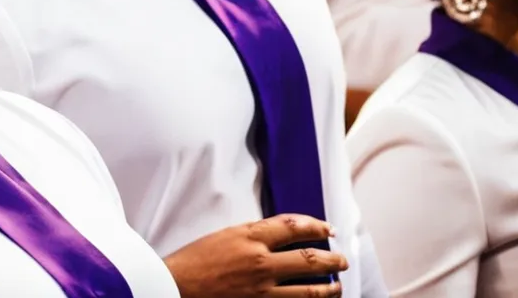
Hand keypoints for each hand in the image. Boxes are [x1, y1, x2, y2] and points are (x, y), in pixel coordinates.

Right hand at [163, 215, 347, 297]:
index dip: (317, 226)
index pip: (294, 226)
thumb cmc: (194, 261)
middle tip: (342, 261)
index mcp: (250, 238)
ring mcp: (263, 290)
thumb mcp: (224, 235)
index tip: (328, 229)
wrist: (175, 287)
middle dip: (333, 260)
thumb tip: (281, 233)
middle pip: (311, 259)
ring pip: (310, 290)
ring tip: (336, 287)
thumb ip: (253, 234)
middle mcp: (261, 262)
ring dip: (329, 288)